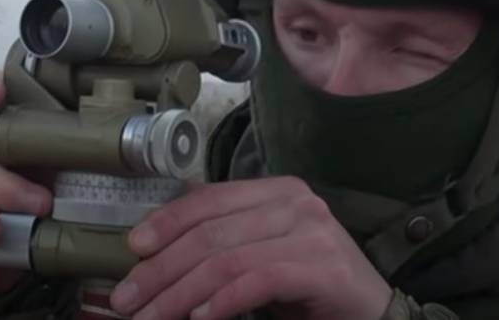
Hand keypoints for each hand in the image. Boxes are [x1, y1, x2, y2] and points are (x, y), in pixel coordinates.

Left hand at [110, 176, 391, 319]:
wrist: (370, 311)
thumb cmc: (309, 284)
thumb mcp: (261, 252)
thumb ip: (225, 241)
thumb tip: (154, 249)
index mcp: (277, 190)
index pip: (209, 198)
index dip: (166, 223)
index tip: (133, 251)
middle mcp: (295, 201)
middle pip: (211, 233)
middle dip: (161, 270)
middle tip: (127, 300)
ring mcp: (312, 231)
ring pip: (227, 259)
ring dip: (179, 294)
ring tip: (151, 317)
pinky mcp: (323, 267)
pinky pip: (258, 280)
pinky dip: (222, 301)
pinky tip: (199, 318)